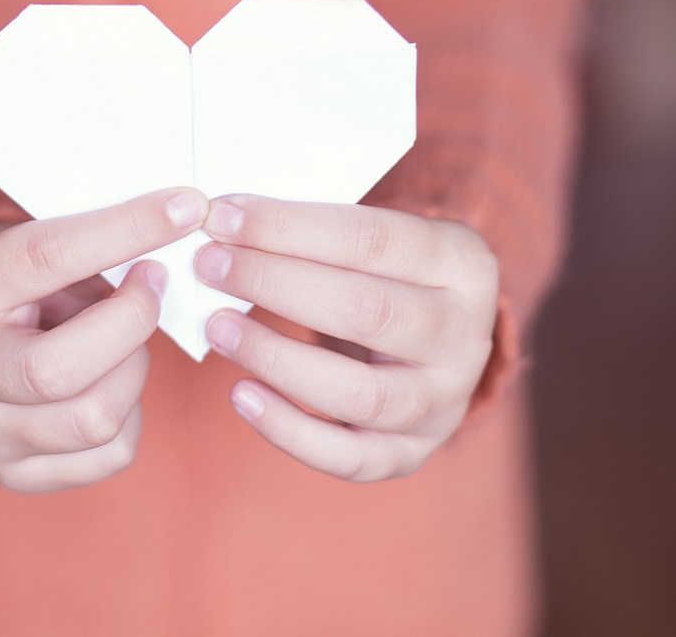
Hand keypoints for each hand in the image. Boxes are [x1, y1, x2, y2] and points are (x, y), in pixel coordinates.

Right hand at [0, 188, 207, 491]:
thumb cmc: (13, 280)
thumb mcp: (30, 241)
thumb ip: (92, 242)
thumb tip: (183, 222)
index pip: (48, 257)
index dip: (126, 230)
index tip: (186, 207)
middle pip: (61, 371)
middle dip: (132, 323)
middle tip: (151, 285)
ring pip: (96, 419)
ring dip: (134, 369)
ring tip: (122, 338)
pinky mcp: (16, 473)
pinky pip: (110, 454)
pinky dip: (131, 413)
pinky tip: (110, 381)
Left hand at [195, 195, 498, 481]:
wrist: (435, 347)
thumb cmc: (385, 278)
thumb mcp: (376, 241)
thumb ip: (313, 232)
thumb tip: (222, 221)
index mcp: (463, 263)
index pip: (371, 239)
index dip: (289, 228)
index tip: (221, 217)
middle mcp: (465, 337)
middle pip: (366, 312)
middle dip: (274, 284)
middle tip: (209, 266)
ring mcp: (443, 403)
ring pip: (358, 393)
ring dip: (275, 358)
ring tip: (218, 327)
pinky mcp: (411, 452)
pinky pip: (349, 457)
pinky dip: (288, 430)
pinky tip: (241, 395)